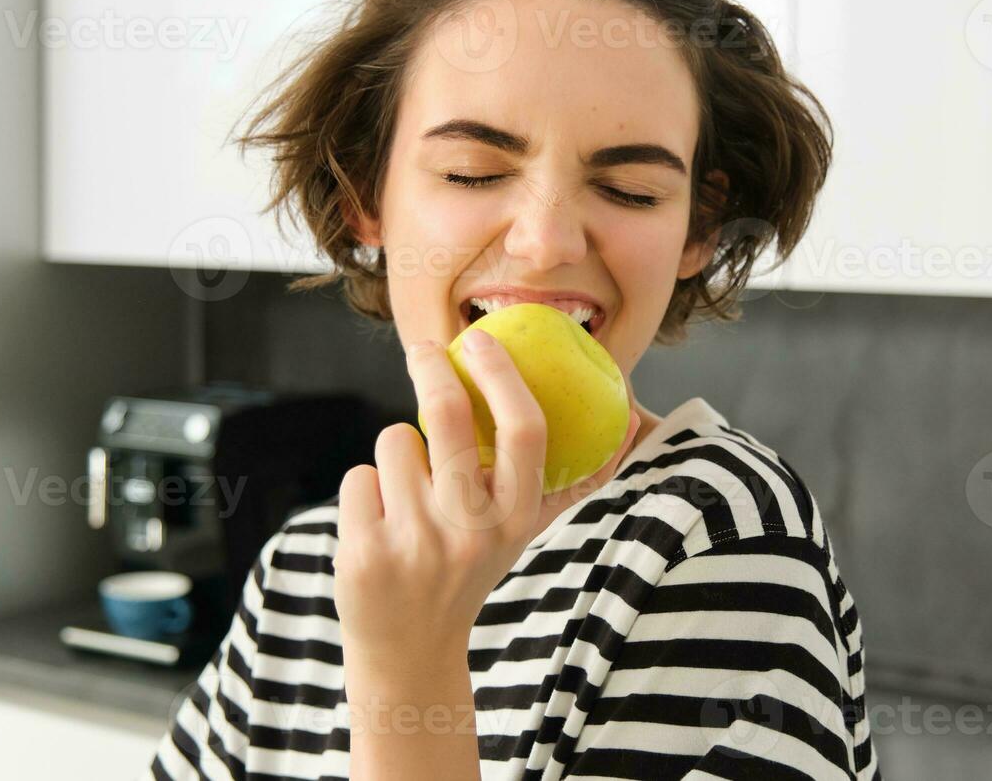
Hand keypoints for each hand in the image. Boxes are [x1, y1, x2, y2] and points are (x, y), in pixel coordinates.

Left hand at [332, 330, 638, 667]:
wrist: (411, 650)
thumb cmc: (467, 570)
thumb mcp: (520, 533)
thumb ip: (564, 483)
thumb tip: (631, 421)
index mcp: (516, 519)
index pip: (524, 430)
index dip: (502, 374)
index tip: (480, 341)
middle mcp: (471, 531)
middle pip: (445, 413)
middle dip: (430, 366)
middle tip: (424, 350)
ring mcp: (415, 542)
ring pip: (395, 439)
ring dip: (398, 452)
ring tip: (409, 495)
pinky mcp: (364, 552)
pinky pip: (360, 475)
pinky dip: (367, 489)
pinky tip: (381, 524)